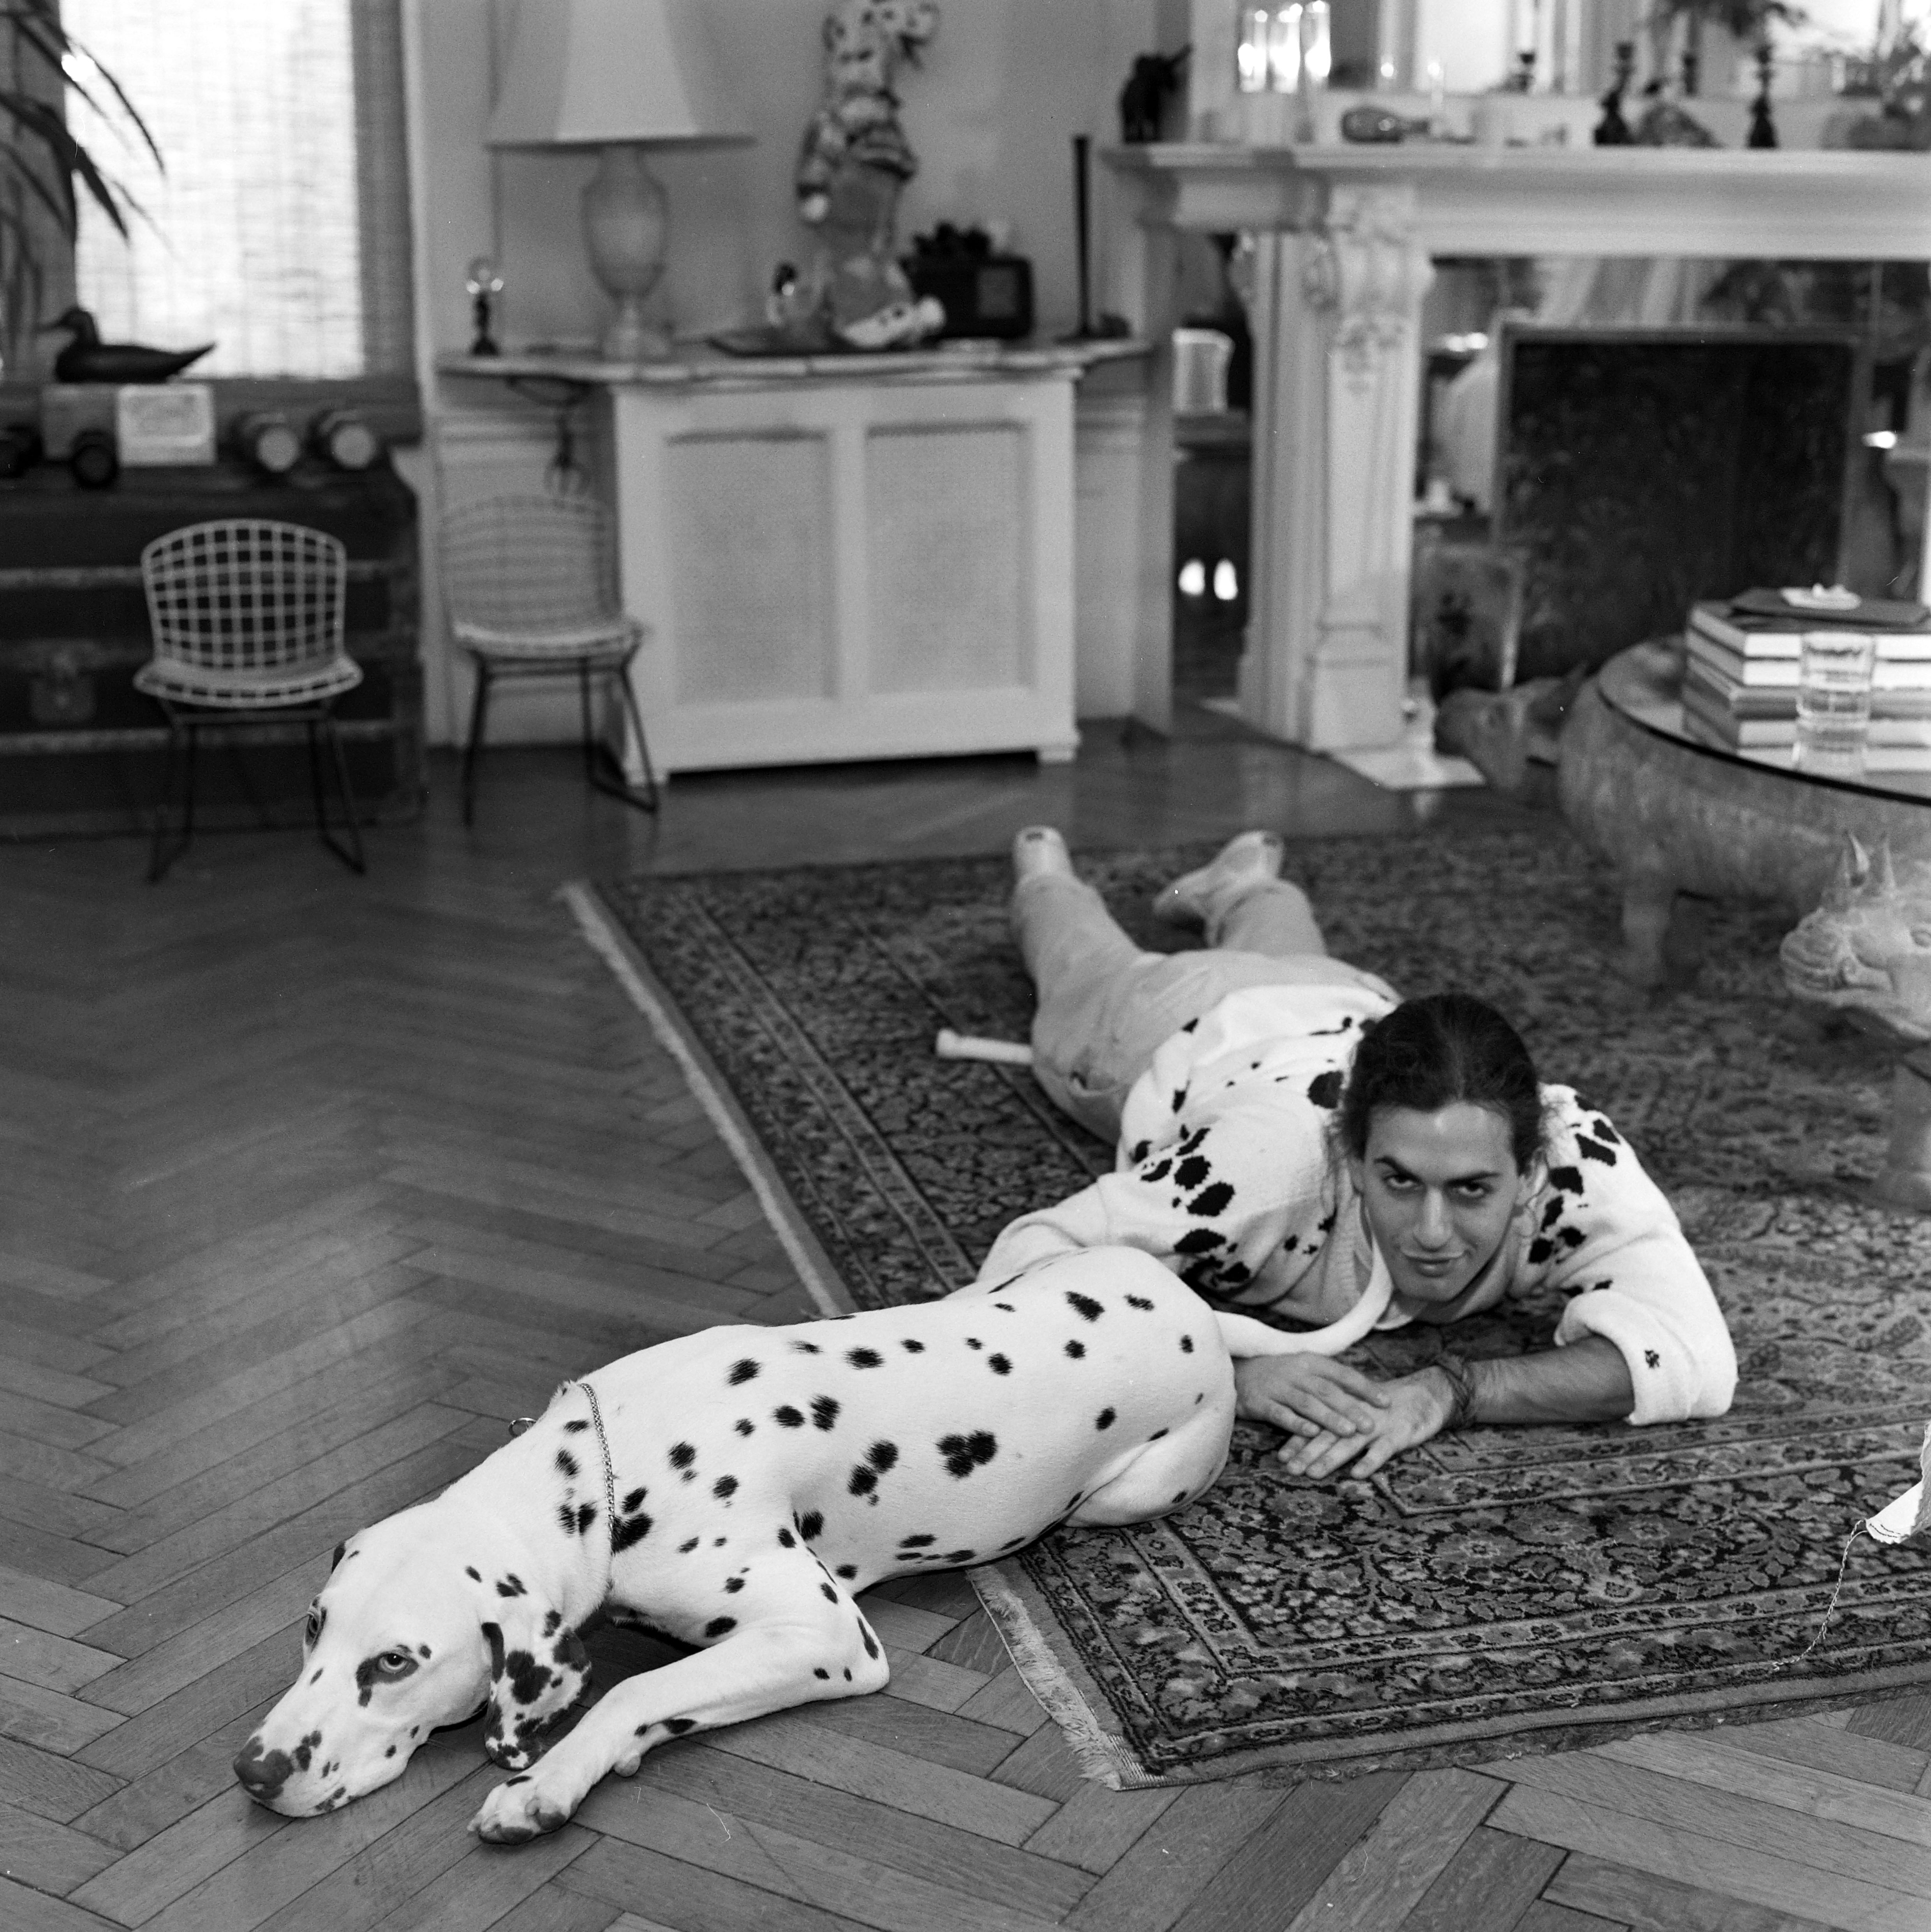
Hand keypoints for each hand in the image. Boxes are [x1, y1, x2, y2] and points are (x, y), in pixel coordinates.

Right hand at [1235, 1355, 1391, 1444]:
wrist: (1235, 1370)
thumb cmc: (1280, 1374)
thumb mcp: (1305, 1369)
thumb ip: (1330, 1381)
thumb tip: (1366, 1395)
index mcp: (1310, 1362)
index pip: (1342, 1374)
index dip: (1365, 1387)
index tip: (1386, 1402)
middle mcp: (1296, 1372)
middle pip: (1327, 1390)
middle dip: (1351, 1408)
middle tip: (1370, 1424)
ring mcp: (1277, 1387)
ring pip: (1307, 1403)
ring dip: (1329, 1418)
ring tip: (1348, 1431)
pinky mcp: (1260, 1402)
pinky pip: (1280, 1413)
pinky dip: (1296, 1424)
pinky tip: (1311, 1433)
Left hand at [1274, 1367, 1455, 1480]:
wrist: (1425, 1394)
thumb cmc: (1387, 1407)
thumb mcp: (1360, 1411)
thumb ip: (1337, 1422)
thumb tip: (1307, 1437)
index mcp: (1345, 1409)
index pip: (1317, 1424)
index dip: (1298, 1440)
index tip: (1281, 1457)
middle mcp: (1357, 1416)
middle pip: (1328, 1435)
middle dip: (1307, 1452)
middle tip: (1289, 1468)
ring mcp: (1378, 1425)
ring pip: (1349, 1443)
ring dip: (1330, 1459)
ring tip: (1313, 1473)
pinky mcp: (1399, 1434)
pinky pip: (1383, 1449)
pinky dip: (1370, 1461)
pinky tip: (1357, 1474)